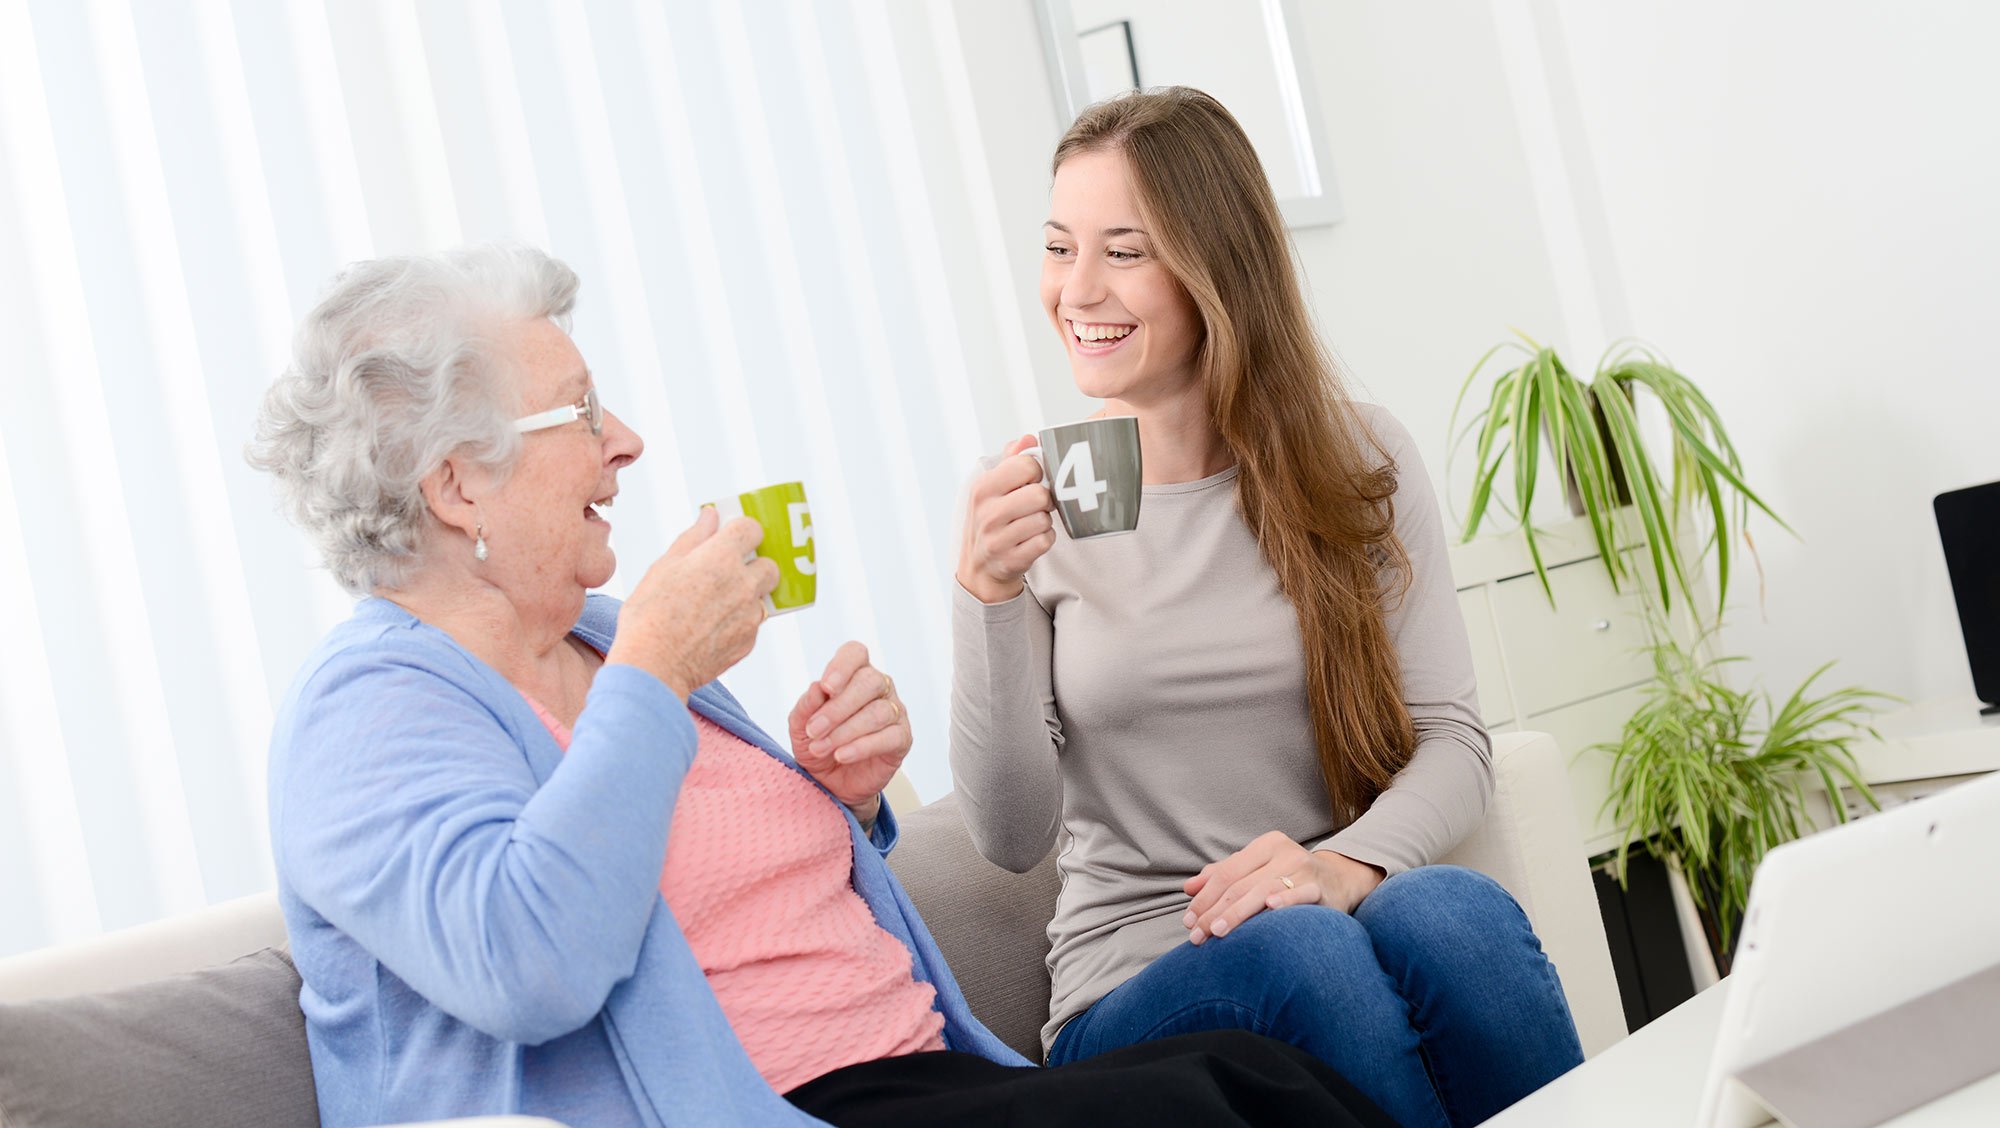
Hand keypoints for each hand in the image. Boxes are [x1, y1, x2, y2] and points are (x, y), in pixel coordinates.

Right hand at [606, 508, 778, 699]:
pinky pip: (753, 623)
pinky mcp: (749, 641)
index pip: (752, 529)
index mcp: (721, 557)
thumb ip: (693, 538)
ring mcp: (749, 615)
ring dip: (749, 594)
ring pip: (763, 596)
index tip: (732, 538)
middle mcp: (743, 584)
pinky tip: (713, 627)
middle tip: (729, 573)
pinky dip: (739, 621)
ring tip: (718, 603)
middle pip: (769, 564)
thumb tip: (711, 515)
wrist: (653, 665)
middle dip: (754, 565)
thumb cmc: (649, 615)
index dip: (743, 532)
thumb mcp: (664, 567)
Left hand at [788, 642, 911, 820]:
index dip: (842, 666)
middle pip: (870, 682)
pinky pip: (889, 737)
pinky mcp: (901, 738)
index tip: (825, 687)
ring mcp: (894, 712)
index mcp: (853, 675)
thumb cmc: (817, 744)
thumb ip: (806, 706)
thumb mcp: (800, 727)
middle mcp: (879, 688)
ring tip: (820, 748)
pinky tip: (842, 756)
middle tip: (814, 730)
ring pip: (878, 712)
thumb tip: (817, 688)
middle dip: (838, 708)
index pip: (855, 653)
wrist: (830, 783)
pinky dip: (862, 746)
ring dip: (844, 731)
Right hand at [955, 435, 1055, 603]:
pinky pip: (1045, 541)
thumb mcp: (992, 488)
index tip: (1029, 482)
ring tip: (1030, 524)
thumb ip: (1011, 459)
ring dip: (1044, 522)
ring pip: (1044, 519)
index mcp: (982, 488)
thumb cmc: (991, 520)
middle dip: (1044, 500)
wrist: (979, 567)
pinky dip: (1044, 540)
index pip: (1026, 465)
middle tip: (1035, 506)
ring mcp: (998, 539)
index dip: (1036, 473)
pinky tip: (1031, 540)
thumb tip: (1029, 438)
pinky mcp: (1011, 560)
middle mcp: (987, 513)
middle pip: (1040, 494)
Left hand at [1181, 831, 1385, 943]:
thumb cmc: (1291, 877)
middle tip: (1196, 935)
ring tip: (1217, 931)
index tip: (1189, 921)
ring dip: (1236, 914)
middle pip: (1239, 885)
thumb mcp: (1258, 870)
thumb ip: (1224, 875)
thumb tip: (1188, 888)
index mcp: (1266, 845)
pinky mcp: (1321, 888)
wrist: (1341, 881)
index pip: (1226, 873)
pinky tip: (1269, 907)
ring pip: (1262, 891)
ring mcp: (1303, 869)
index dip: (1204, 897)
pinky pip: (1301, 894)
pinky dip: (1285, 900)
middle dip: (1214, 912)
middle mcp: (1284, 853)